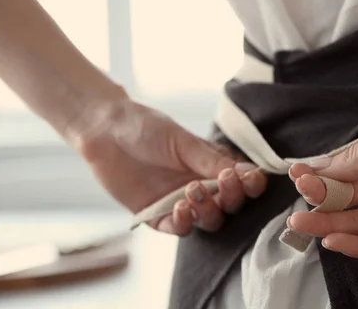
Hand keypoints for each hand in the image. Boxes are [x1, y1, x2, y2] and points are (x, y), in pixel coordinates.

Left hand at [72, 99, 266, 235]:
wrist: (105, 132)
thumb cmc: (147, 128)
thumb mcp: (184, 142)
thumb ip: (213, 162)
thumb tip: (250, 173)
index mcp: (214, 165)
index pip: (244, 182)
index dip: (252, 184)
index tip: (251, 178)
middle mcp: (203, 186)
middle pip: (231, 204)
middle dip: (232, 196)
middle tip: (225, 181)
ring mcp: (182, 203)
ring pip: (210, 220)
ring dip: (208, 209)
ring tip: (193, 190)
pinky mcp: (159, 216)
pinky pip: (180, 229)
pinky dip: (184, 222)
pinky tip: (179, 208)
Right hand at [287, 76, 357, 257]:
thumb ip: (353, 160)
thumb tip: (314, 169)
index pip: (343, 173)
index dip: (319, 180)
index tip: (295, 180)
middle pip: (351, 200)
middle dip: (321, 208)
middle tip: (295, 216)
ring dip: (335, 227)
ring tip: (304, 227)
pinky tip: (338, 241)